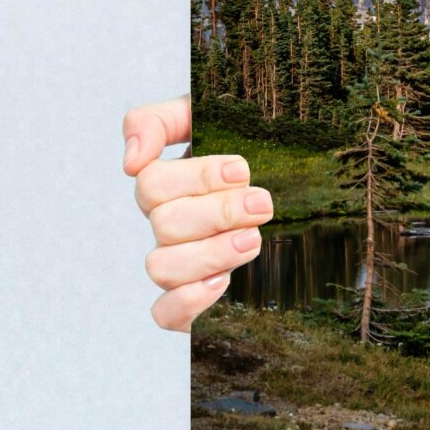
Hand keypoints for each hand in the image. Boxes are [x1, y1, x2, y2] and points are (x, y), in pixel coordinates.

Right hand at [123, 97, 271, 331]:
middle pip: (165, 224)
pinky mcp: (193, 301)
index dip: (197, 178)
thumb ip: (159, 121)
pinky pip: (164, 314)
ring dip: (210, 253)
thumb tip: (131, 161)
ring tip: (253, 239)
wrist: (298, 184)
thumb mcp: (206, 114)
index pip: (152, 183)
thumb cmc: (246, 146)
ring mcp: (179, 263)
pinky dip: (188, 301)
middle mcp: (168, 225)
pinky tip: (222, 282)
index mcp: (167, 184)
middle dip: (218, 213)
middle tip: (261, 204)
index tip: (242, 171)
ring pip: (162, 267)